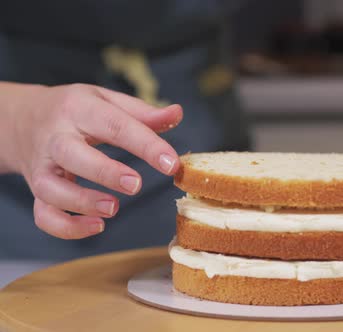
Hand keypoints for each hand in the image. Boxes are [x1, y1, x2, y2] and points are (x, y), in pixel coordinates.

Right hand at [12, 83, 182, 238]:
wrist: (21, 119)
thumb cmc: (75, 111)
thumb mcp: (106, 100)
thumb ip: (142, 112)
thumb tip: (178, 113)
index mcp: (80, 109)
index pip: (115, 125)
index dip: (146, 145)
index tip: (172, 164)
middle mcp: (56, 137)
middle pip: (72, 154)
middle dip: (104, 171)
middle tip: (135, 185)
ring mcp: (42, 166)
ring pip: (51, 188)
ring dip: (82, 202)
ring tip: (113, 208)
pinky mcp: (37, 189)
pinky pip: (43, 214)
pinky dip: (66, 227)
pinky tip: (96, 227)